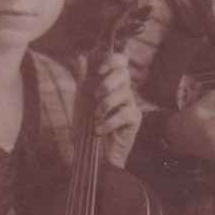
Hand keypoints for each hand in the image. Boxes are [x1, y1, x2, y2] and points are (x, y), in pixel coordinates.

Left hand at [92, 51, 141, 167]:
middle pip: (123, 73)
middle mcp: (122, 91)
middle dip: (106, 83)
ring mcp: (130, 104)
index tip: (100, 69)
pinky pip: (125, 113)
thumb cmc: (87, 129)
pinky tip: (99, 130)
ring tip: (95, 118)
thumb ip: (83, 80)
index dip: (113, 59)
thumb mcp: (81, 103)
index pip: (120, 61)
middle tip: (95, 96)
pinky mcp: (134, 120)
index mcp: (110, 83)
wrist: (92, 157)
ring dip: (104, 105)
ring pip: (123, 92)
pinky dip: (108, 122)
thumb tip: (81, 56)